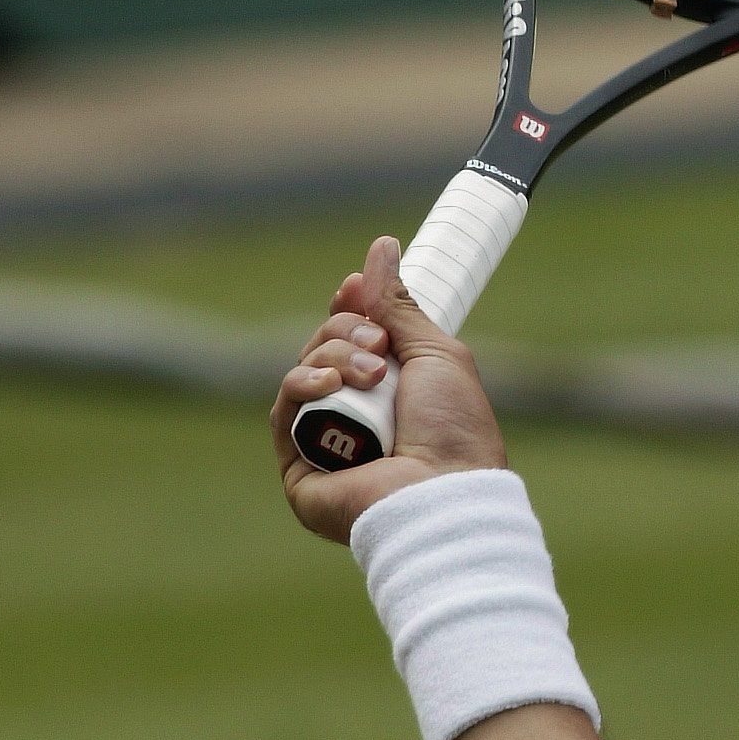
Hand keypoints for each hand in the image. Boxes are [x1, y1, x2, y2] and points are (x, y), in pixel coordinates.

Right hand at [272, 233, 507, 546]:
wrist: (442, 492)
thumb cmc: (454, 430)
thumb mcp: (434, 352)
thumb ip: (398, 305)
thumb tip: (380, 247)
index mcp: (391, 391)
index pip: (351, 339)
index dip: (348, 309)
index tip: (353, 286)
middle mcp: (356, 414)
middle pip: (324, 347)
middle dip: (347, 330)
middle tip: (380, 344)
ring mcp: (325, 440)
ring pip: (303, 371)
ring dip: (333, 357)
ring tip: (372, 372)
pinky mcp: (299, 467)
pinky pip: (283, 409)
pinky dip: (302, 386)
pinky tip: (329, 385)